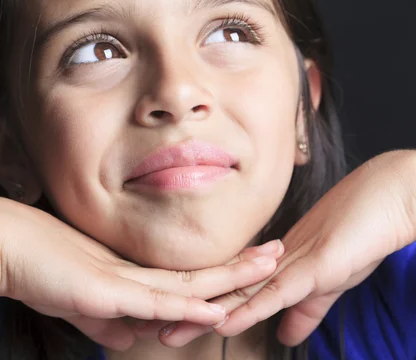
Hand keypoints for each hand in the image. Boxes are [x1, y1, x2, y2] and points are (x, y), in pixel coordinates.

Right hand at [0, 196, 283, 350]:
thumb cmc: (34, 270)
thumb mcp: (76, 303)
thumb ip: (106, 320)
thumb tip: (129, 338)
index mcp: (128, 275)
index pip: (183, 278)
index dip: (217, 274)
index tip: (247, 268)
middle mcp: (133, 272)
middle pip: (197, 271)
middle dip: (239, 266)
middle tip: (277, 252)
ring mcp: (122, 279)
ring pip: (187, 281)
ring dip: (230, 277)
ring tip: (270, 264)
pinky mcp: (104, 289)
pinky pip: (155, 300)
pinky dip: (188, 305)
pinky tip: (218, 307)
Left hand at [156, 150, 415, 347]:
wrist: (391, 199)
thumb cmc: (360, 235)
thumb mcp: (328, 284)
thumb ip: (304, 309)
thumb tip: (286, 335)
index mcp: (269, 266)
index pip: (225, 290)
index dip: (195, 306)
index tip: (164, 319)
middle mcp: (269, 263)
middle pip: (218, 290)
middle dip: (182, 310)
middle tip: (142, 324)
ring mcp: (288, 263)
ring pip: (235, 292)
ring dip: (201, 312)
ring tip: (164, 327)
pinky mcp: (312, 266)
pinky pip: (272, 292)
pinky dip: (246, 308)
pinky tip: (220, 320)